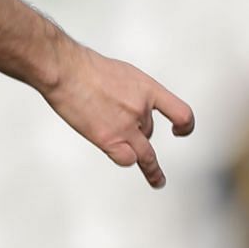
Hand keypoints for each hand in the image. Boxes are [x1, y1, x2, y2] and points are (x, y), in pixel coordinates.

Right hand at [41, 41, 194, 187]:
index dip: (185, 125)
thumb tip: (129, 108)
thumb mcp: (119, 73)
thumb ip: (130, 92)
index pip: (180, 113)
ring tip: (158, 180)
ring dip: (151, 167)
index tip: (180, 131)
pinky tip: (124, 158)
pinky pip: (127, 158)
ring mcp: (126, 126)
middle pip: (148, 130)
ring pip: (146, 154)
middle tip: (113, 122)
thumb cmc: (83, 67)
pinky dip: (124, 158)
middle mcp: (140, 109)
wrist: (63, 70)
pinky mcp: (109, 139)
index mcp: (146, 88)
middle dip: (136, 130)